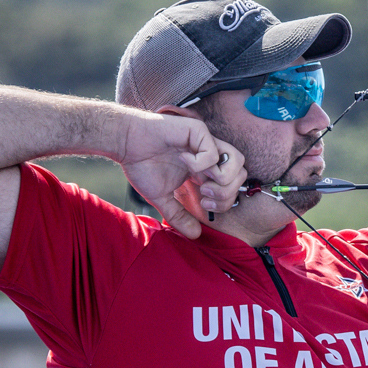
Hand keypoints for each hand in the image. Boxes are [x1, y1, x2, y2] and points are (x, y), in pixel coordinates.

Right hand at [116, 112, 243, 236]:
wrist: (126, 143)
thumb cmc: (142, 165)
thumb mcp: (162, 197)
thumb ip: (179, 216)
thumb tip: (195, 235)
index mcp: (206, 170)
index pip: (234, 187)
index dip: (225, 201)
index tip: (204, 204)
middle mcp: (212, 156)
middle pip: (241, 176)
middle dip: (226, 193)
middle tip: (204, 195)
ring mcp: (207, 142)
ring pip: (237, 162)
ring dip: (221, 179)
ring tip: (200, 181)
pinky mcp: (199, 132)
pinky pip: (214, 153)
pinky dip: (199, 163)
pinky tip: (182, 160)